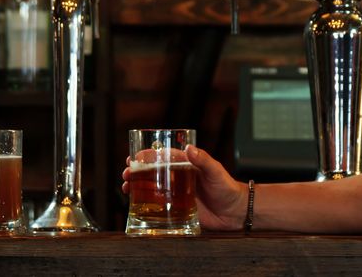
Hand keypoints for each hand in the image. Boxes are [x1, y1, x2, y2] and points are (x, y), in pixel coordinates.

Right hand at [122, 145, 248, 230]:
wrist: (235, 212)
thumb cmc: (227, 188)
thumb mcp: (216, 171)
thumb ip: (204, 160)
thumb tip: (189, 148)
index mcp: (185, 165)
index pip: (162, 157)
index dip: (146, 156)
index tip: (133, 158)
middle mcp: (178, 179)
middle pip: (153, 172)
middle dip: (136, 172)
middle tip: (125, 174)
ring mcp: (177, 194)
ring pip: (152, 189)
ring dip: (137, 187)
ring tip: (126, 188)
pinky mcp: (178, 210)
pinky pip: (159, 207)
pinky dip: (146, 206)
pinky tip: (136, 207)